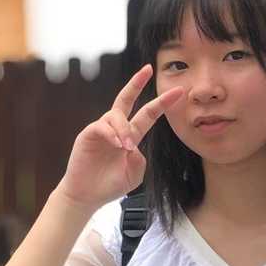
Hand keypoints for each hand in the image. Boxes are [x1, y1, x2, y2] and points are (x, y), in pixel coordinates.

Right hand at [55, 64, 184, 213]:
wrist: (86, 196)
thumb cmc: (109, 185)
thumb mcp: (134, 175)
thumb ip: (139, 160)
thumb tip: (133, 145)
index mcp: (130, 137)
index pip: (147, 115)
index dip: (162, 103)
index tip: (178, 92)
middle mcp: (116, 129)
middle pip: (126, 99)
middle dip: (136, 83)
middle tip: (148, 69)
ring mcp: (101, 130)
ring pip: (115, 115)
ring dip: (124, 129)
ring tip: (126, 146)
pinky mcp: (88, 134)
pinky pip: (101, 126)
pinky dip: (111, 133)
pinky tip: (116, 144)